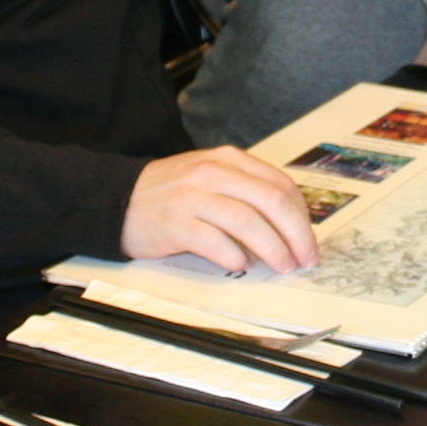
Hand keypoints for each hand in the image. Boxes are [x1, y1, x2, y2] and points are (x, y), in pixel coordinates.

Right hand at [123, 147, 320, 275]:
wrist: (118, 199)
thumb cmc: (171, 193)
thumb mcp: (211, 177)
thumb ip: (246, 190)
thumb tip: (289, 225)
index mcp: (228, 160)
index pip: (280, 185)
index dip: (302, 216)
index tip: (308, 240)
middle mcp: (213, 173)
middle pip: (272, 202)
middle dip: (297, 235)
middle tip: (305, 259)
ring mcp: (194, 197)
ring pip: (248, 222)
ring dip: (273, 249)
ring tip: (282, 266)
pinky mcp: (177, 224)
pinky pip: (216, 242)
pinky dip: (235, 257)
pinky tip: (240, 265)